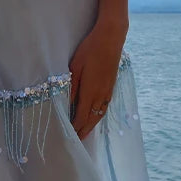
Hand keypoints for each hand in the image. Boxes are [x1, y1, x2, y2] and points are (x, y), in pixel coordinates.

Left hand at [68, 16, 127, 139]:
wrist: (111, 39)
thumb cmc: (90, 50)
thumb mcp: (76, 66)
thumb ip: (72, 86)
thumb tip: (68, 103)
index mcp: (90, 91)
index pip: (81, 116)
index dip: (75, 127)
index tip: (68, 136)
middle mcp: (101, 95)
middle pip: (92, 119)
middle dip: (84, 130)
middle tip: (77, 141)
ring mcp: (108, 91)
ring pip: (100, 114)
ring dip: (92, 124)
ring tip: (85, 132)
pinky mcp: (111, 86)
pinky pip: (105, 107)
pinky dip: (99, 115)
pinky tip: (96, 116)